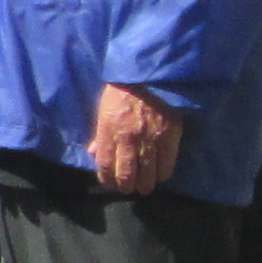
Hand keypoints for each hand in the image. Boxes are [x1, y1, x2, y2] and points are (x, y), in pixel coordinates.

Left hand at [87, 83, 186, 197]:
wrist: (148, 75)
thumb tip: (92, 153)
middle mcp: (127, 139)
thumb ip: (99, 134)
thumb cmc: (122, 90)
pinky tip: (159, 176)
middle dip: (126, 186)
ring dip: (145, 185)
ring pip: (147, 174)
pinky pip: (166, 165)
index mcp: (108, 131)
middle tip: (128, 188)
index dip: (107, 180)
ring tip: (144, 187)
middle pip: (126, 174)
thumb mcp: (103, 109)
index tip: (110, 184)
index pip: (105, 165)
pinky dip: (162, 174)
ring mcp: (149, 140)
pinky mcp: (169, 138)